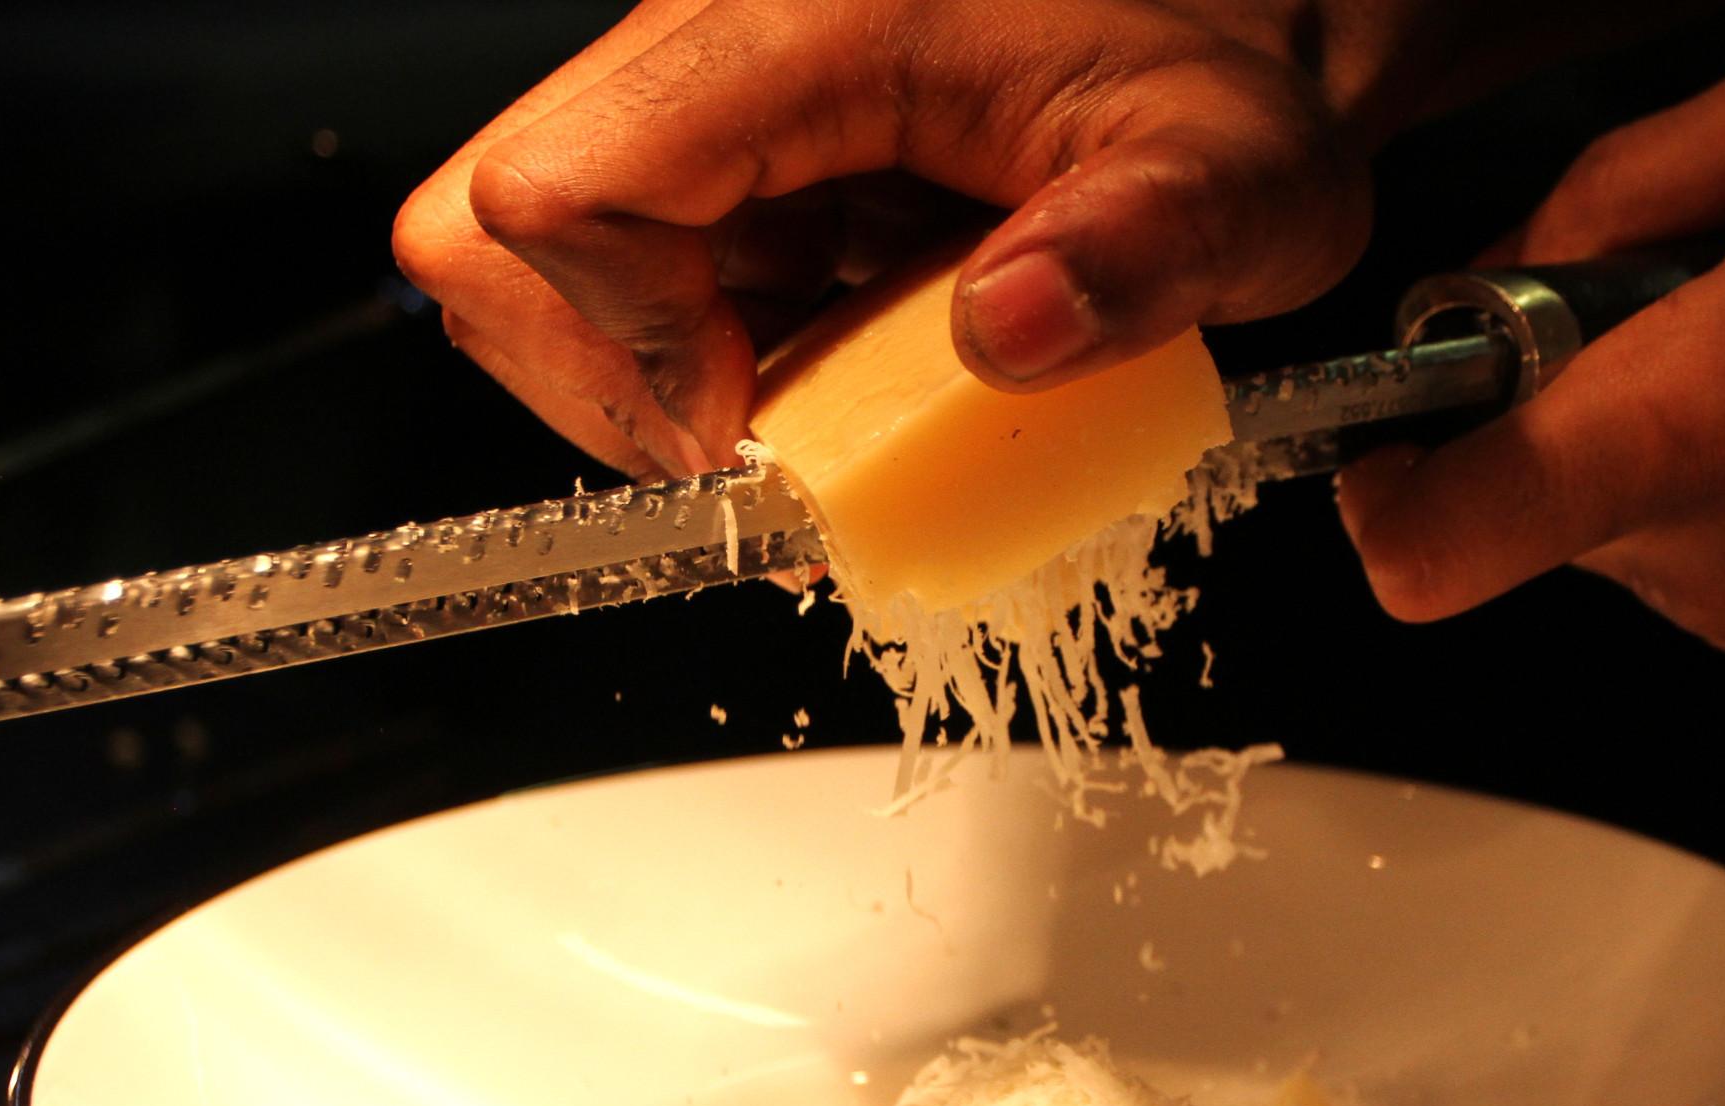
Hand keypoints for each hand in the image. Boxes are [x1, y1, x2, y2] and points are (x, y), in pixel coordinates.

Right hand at [392, 0, 1388, 480]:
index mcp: (808, 19)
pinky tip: (832, 362)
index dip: (626, 348)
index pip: (562, 188)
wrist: (1224, 19)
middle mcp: (718, 39)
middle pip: (488, 236)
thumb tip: (1010, 330)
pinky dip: (702, 362)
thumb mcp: (1235, 172)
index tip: (752, 432)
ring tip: (820, 400)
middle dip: (608, 385)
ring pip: (533, 273)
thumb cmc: (1218, 69)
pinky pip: (622, 277)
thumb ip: (1149, 247)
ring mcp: (705, 94)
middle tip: (764, 443)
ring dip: (659, 383)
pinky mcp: (718, 146)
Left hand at [1337, 25, 1724, 652]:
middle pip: (1505, 491)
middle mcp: (1691, 550)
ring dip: (1634, 415)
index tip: (1383, 421)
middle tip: (1660, 296)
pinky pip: (1672, 534)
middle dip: (1541, 385)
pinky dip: (1698, 459)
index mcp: (1678, 429)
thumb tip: (1509, 256)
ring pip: (1591, 506)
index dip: (1370, 488)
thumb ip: (1620, 171)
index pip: (1429, 544)